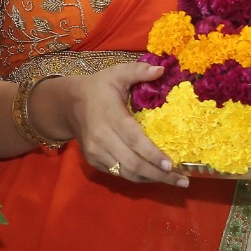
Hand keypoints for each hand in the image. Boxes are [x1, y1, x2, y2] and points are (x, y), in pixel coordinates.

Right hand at [44, 64, 186, 187]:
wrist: (67, 104)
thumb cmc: (97, 88)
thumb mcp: (116, 74)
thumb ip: (138, 70)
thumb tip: (161, 70)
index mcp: (110, 117)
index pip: (134, 140)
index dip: (152, 154)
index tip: (171, 165)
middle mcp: (101, 138)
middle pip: (132, 163)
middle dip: (159, 174)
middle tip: (183, 180)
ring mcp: (96, 152)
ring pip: (126, 172)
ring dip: (151, 179)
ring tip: (174, 181)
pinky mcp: (93, 160)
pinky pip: (118, 173)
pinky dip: (137, 176)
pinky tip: (153, 175)